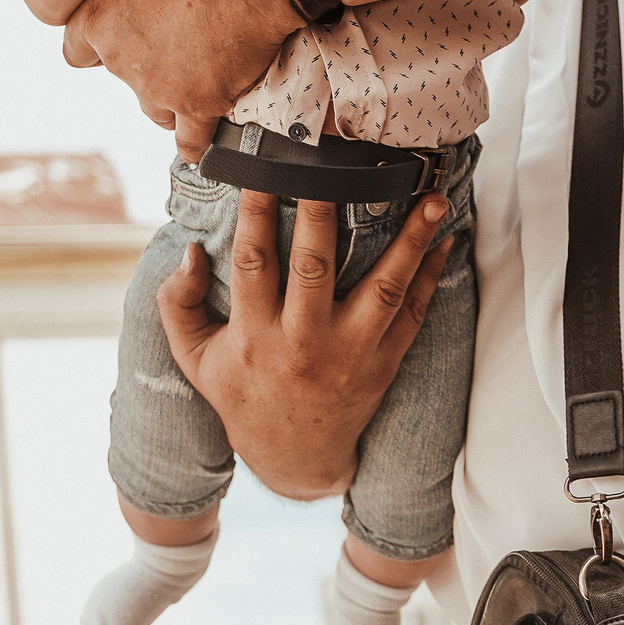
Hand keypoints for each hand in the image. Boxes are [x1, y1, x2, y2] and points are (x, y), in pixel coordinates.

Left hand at [63, 0, 300, 155]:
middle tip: (181, 47)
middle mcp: (118, 56)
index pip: (76, 52)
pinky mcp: (194, 104)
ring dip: (174, 98)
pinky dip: (194, 143)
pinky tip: (201, 141)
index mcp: (99, 19)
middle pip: (126, 79)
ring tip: (205, 71)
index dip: (99, 53)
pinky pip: (189, 141)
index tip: (125, 46)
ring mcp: (154, 85)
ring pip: (155, 109)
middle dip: (150, 70)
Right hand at [156, 187, 453, 499]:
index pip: (253, 262)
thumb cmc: (241, 395)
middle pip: (316, 268)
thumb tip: (192, 252)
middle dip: (326, 212)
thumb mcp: (194, 358)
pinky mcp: (383, 365)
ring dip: (410, 241)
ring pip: (382, 289)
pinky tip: (445, 239)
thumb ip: (178, 303)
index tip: (264, 168)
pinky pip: (412, 315)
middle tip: (338, 165)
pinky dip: (431, 276)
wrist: (293, 458)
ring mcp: (349, 355)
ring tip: (431, 198)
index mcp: (253, 335)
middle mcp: (302, 344)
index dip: (257, 213)